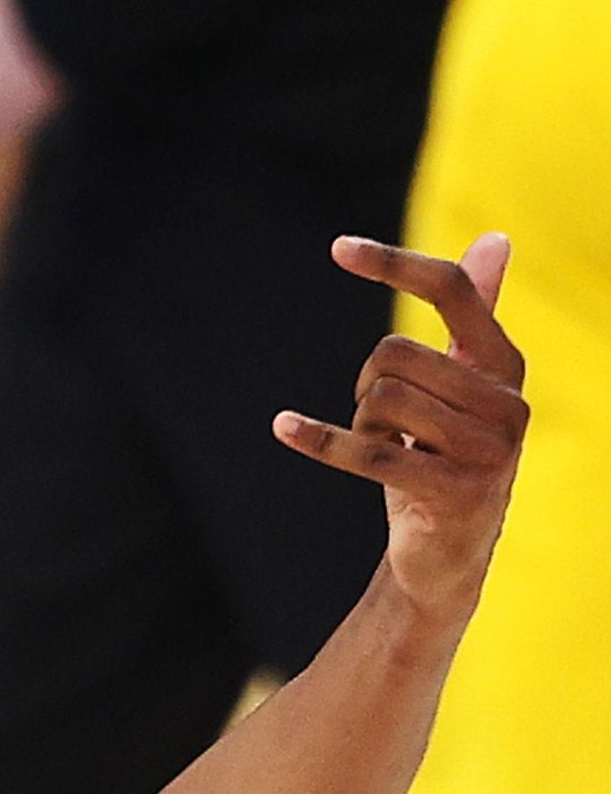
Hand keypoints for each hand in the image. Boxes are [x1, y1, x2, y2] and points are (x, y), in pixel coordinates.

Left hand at [277, 234, 528, 617]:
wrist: (449, 554)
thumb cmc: (446, 456)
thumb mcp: (459, 386)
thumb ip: (473, 317)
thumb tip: (496, 238)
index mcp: (507, 366)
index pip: (454, 293)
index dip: (395, 265)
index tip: (338, 247)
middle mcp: (509, 403)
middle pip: (397, 354)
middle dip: (367, 384)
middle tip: (380, 423)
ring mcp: (488, 451)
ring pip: (382, 400)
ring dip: (361, 424)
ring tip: (384, 449)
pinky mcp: (455, 492)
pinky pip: (372, 454)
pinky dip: (320, 440)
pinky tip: (283, 427)